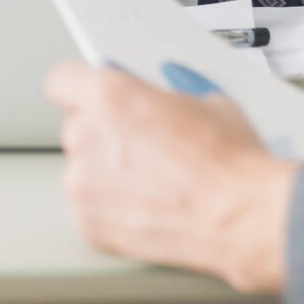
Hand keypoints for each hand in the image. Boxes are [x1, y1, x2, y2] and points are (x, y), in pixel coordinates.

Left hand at [46, 62, 296, 293]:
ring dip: (104, 172)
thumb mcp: (203, 101)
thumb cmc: (229, 161)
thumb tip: (154, 96)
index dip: (79, 86)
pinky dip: (108, 207)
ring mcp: (83, 184)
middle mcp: (87, 136)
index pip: (62, 80)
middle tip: (139, 143)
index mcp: (110, 96)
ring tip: (150, 180)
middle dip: (102, 132)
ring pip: (81, 168)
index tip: (89, 94)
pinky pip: (88, 206)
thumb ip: (162, 94)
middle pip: (75, 125)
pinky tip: (145, 205)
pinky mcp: (89, 224)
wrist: (242, 217)